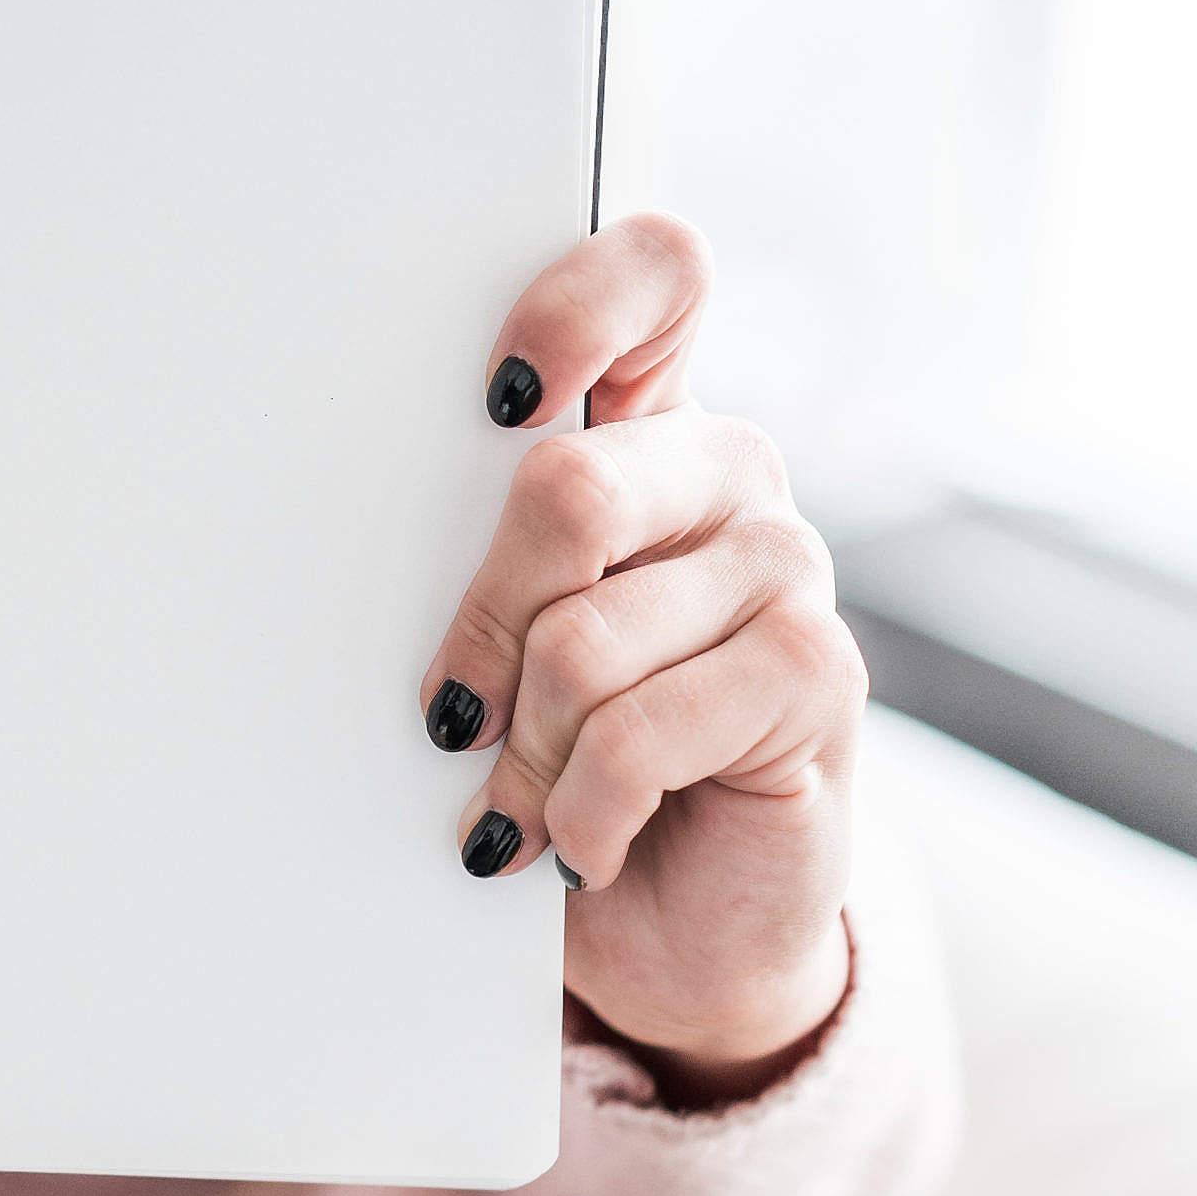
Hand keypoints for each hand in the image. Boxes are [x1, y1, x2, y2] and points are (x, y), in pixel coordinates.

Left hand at [419, 215, 861, 1104]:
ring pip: (584, 637)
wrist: (674, 922)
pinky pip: (640, 732)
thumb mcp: (504, 641)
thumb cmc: (565, 760)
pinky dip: (584, 811)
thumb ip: (481, 555)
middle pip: (566, 488)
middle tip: (457, 715)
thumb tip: (377, 543)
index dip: (576, 308)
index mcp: (647, 424)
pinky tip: (585, 845)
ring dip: (528, 754)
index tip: (495, 396)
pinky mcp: (819, 677)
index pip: (656, 273)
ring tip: (525, 805)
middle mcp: (730, 472)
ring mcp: (788, 568)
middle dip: (483, 629)